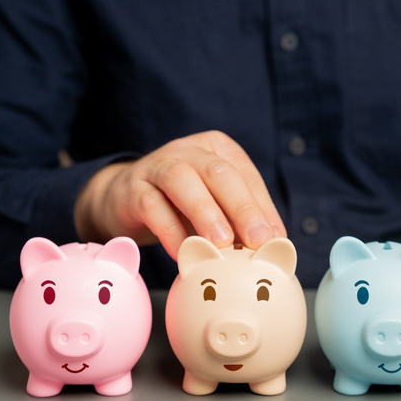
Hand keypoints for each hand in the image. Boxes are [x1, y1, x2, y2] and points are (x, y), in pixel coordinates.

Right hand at [75, 131, 285, 259]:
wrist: (124, 198)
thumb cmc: (179, 203)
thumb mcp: (214, 205)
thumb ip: (240, 220)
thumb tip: (274, 248)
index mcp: (217, 149)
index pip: (246, 177)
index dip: (264, 209)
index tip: (276, 241)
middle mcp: (189, 151)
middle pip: (219, 173)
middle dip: (242, 208)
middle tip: (257, 240)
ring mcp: (158, 166)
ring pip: (182, 181)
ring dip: (205, 212)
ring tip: (220, 243)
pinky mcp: (133, 188)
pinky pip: (152, 207)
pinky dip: (169, 231)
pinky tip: (182, 251)